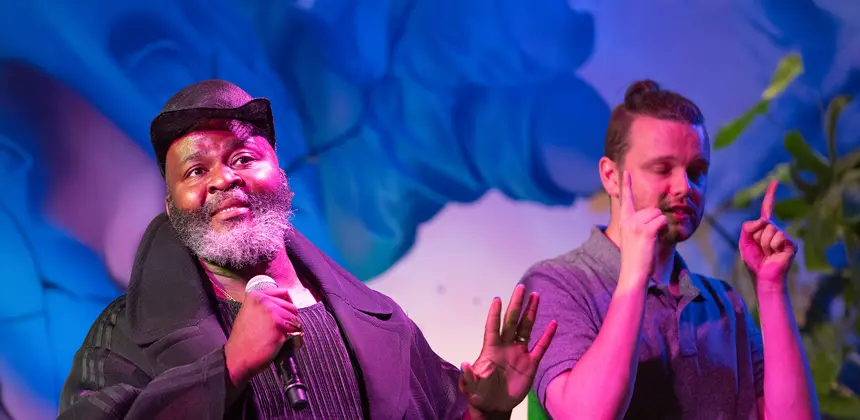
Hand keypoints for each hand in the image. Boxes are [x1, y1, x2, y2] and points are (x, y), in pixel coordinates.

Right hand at [224, 288, 301, 386]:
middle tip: (283, 332)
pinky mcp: (280, 327)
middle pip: (291, 307)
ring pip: (295, 319)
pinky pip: (296, 331)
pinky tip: (284, 345)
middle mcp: (264, 301)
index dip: (288, 305)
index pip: (283, 293)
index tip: (286, 314)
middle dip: (291, 320)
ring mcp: (273, 313)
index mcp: (256, 296)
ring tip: (283, 340)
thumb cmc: (244, 340)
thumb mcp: (249, 314)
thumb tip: (285, 304)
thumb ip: (264, 306)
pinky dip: (295, 339)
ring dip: (293, 330)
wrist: (237, 357)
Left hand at [459, 284, 556, 414]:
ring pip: (526, 328)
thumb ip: (468, 376)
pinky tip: (553, 324)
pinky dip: (547, 336)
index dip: (494, 314)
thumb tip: (464, 364)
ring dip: (530, 313)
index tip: (497, 300)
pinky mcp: (530, 364)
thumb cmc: (479, 394)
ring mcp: (519, 353)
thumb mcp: (471, 387)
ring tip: (536, 296)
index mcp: (490, 349)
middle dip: (516, 305)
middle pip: (512, 321)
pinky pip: (540, 347)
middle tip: (521, 287)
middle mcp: (505, 346)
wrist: (494, 406)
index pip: (492, 327)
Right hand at [618, 171, 667, 286]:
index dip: (625, 184)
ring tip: (651, 241)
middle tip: (648, 239)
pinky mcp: (645, 231)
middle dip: (656, 221)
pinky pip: (662, 222)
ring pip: (658, 214)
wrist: (633, 274)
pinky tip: (655, 240)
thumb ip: (641, 225)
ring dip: (660, 227)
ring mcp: (635, 224)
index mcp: (624, 221)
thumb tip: (655, 217)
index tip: (625, 171)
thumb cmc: (637, 259)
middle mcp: (628, 220)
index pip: (625, 199)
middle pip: (652, 209)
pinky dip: (663, 230)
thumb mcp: (635, 238)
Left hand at [739, 180, 796, 292]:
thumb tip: (763, 220)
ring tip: (767, 253)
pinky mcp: (791, 243)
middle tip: (760, 250)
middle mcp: (776, 229)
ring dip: (763, 243)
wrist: (763, 278)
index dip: (771, 195)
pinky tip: (775, 254)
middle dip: (756, 237)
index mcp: (764, 228)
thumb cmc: (754, 262)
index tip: (775, 181)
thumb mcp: (744, 242)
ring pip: (769, 229)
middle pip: (762, 222)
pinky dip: (772, 246)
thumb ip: (748, 227)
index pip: (767, 208)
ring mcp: (784, 236)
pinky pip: (778, 236)